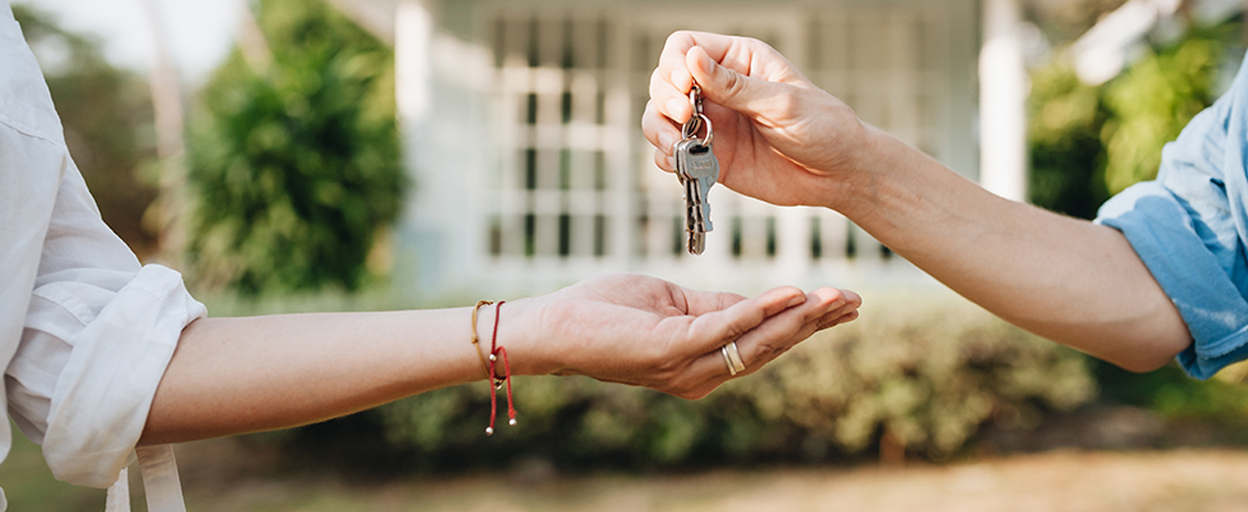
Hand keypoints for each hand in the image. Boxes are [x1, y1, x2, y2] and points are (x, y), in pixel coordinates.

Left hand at [510, 273, 859, 398]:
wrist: (554, 327)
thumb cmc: (607, 311)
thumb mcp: (672, 303)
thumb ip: (716, 307)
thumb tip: (765, 302)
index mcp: (704, 360)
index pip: (767, 340)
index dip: (807, 321)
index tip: (845, 303)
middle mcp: (702, 373)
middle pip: (772, 346)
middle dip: (816, 322)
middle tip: (856, 300)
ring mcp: (687, 366)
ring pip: (757, 342)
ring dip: (800, 317)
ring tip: (836, 297)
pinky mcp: (669, 350)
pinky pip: (723, 329)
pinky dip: (759, 311)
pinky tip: (789, 295)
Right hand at [642, 31, 866, 208]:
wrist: (838, 174)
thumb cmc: (822, 127)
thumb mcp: (782, 103)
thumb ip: (736, 87)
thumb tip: (692, 60)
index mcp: (738, 60)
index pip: (685, 46)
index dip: (675, 63)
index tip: (685, 86)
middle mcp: (717, 88)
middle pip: (664, 81)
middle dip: (665, 99)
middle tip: (686, 117)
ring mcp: (710, 122)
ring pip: (660, 118)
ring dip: (659, 131)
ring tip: (677, 147)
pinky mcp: (709, 155)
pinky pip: (672, 154)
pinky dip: (668, 159)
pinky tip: (684, 164)